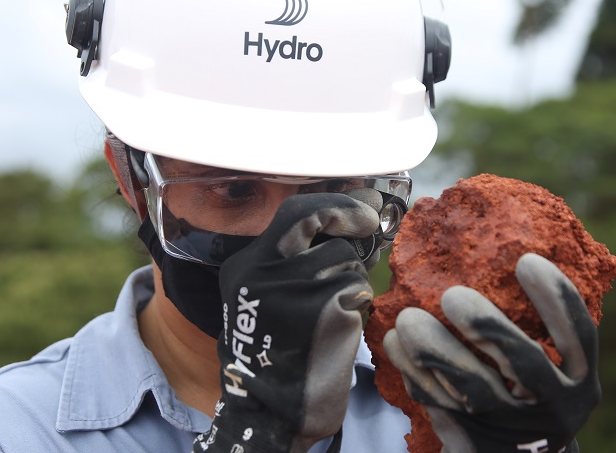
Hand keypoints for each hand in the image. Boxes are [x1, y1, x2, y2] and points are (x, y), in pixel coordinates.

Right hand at [193, 193, 378, 452]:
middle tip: (369, 222)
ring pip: (345, 260)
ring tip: (333, 310)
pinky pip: (357, 290)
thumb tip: (354, 216)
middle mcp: (264, 272)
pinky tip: (339, 327)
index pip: (292, 212)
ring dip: (351, 280)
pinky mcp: (324, 311)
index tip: (359, 204)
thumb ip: (297, 260)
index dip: (332, 201)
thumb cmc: (277, 355)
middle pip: (319, 221)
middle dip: (350, 217)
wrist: (270, 413)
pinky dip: (357, 305)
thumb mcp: (268, 299)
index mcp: (245, 267)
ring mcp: (294, 290)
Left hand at [382, 253, 599, 452]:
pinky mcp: (476, 445)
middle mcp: (555, 408)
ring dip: (437, 352)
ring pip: (475, 392)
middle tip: (452, 295)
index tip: (527, 260)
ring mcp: (514, 430)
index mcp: (582, 381)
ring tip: (407, 320)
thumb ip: (545, 327)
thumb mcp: (559, 367)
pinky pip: (441, 407)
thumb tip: (508, 245)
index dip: (557, 298)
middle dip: (489, 327)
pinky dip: (416, 374)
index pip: (579, 337)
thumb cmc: (536, 391)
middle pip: (526, 366)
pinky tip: (396, 345)